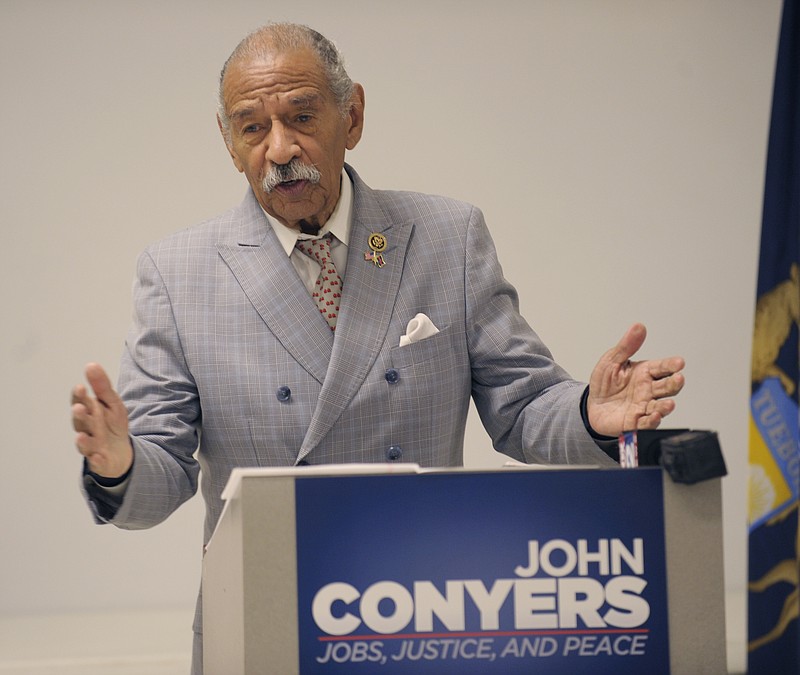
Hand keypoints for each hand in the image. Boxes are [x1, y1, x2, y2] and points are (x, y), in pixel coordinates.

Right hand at [72, 363, 132, 477]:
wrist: (120, 452)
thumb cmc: (111, 424)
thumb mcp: (111, 403)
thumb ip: (101, 386)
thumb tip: (91, 364)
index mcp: (89, 413)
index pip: (80, 403)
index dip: (79, 396)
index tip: (81, 388)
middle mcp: (87, 429)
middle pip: (81, 422)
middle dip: (80, 415)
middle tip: (79, 408)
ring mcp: (92, 446)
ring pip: (85, 443)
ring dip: (83, 440)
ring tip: (82, 435)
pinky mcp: (100, 461)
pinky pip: (97, 461)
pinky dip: (96, 460)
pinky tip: (98, 456)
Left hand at [587, 323, 684, 435]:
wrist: (592, 405)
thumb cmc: (605, 383)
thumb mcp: (611, 360)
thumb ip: (626, 346)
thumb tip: (638, 327)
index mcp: (645, 373)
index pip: (662, 367)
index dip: (671, 365)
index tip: (679, 362)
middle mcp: (648, 390)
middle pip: (667, 387)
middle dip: (674, 383)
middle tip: (678, 379)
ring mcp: (644, 407)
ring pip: (660, 407)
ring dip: (666, 406)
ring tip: (669, 404)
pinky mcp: (635, 422)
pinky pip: (646, 424)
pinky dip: (652, 421)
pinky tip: (654, 416)